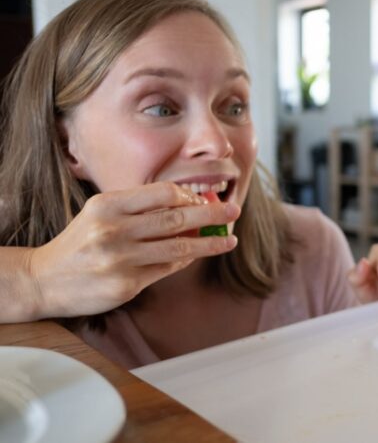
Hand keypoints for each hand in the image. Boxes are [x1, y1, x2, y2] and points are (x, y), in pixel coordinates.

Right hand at [28, 182, 239, 318]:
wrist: (43, 280)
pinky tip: (197, 254)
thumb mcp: (101, 214)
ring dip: (209, 242)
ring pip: (179, 247)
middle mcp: (113, 231)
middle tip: (233, 211)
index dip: (189, 195)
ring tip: (229, 239)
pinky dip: (185, 259)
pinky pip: (167, 269)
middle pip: (176, 218)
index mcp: (107, 206)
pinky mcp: (126, 285)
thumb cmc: (80, 242)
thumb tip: (188, 204)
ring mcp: (120, 260)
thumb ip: (139, 208)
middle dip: (211, 214)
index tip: (206, 197)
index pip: (162, 193)